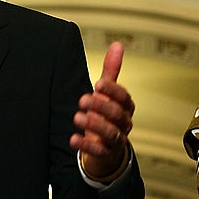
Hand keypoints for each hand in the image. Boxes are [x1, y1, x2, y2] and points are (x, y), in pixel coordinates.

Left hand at [70, 42, 133, 180]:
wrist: (106, 147)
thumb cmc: (106, 115)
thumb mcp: (108, 93)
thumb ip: (111, 71)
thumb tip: (117, 45)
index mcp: (126, 106)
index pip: (124, 97)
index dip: (113, 91)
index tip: (99, 84)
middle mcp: (124, 123)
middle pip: (117, 114)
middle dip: (101, 107)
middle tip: (83, 100)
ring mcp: (116, 140)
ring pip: (110, 133)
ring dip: (94, 125)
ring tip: (78, 117)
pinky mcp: (106, 154)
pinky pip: (98, 150)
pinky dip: (85, 145)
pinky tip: (73, 139)